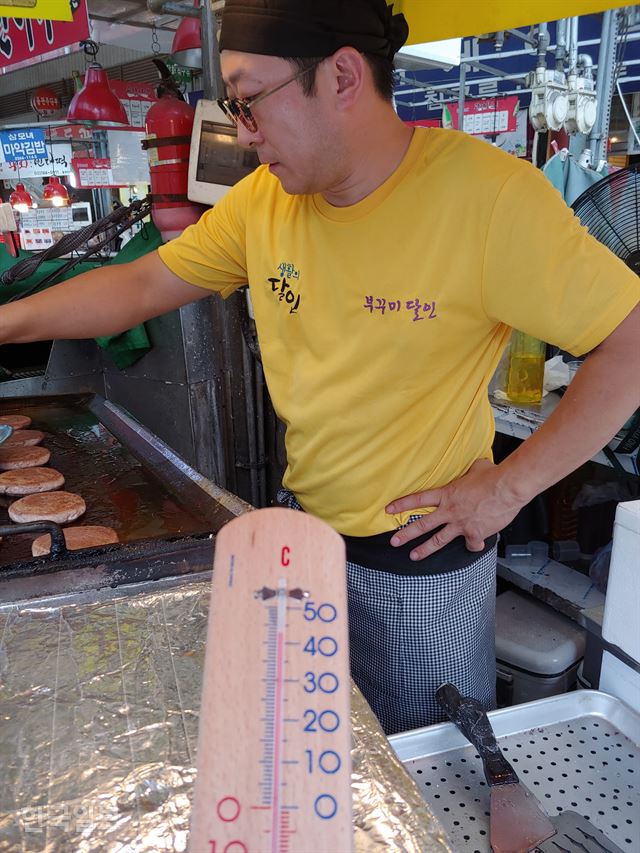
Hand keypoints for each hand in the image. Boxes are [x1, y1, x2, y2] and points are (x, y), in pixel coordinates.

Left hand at [385, 459, 524, 560]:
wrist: (507, 488)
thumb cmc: (494, 476)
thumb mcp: (477, 467)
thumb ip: (471, 470)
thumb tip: (476, 466)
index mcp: (447, 494)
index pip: (418, 499)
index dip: (402, 504)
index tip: (389, 509)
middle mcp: (450, 510)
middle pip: (422, 524)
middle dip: (406, 534)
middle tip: (395, 541)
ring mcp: (460, 524)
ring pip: (438, 540)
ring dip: (425, 550)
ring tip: (414, 556)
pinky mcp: (474, 533)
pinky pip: (471, 545)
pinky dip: (473, 546)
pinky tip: (474, 545)